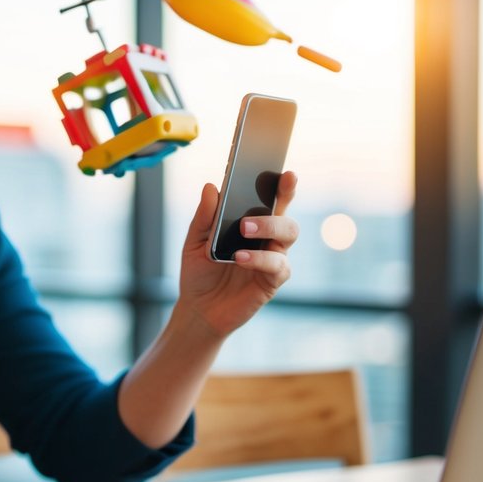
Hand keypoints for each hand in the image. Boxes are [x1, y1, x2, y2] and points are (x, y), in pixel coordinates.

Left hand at [176, 171, 298, 336]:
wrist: (198, 309)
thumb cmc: (199, 272)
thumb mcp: (194, 242)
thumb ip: (204, 216)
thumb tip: (212, 187)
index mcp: (251, 222)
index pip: (272, 199)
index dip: (283, 185)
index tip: (286, 173)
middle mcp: (267, 238)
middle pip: (286, 214)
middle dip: (280, 202)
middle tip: (253, 204)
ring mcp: (272, 258)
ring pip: (288, 234)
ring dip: (268, 227)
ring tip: (243, 231)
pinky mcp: (272, 280)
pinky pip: (277, 265)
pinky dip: (259, 259)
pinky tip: (240, 258)